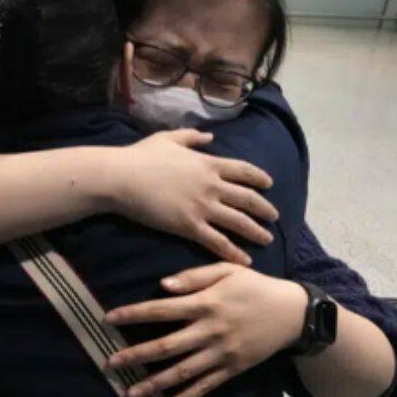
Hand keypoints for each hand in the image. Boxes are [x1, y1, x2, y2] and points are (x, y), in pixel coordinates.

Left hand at [104, 263, 306, 396]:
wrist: (295, 313)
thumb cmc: (256, 287)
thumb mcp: (228, 271)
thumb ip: (194, 277)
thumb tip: (161, 285)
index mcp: (206, 304)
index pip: (161, 310)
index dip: (133, 314)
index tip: (108, 319)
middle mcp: (210, 331)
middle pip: (165, 346)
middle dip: (134, 355)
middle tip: (109, 363)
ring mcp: (222, 353)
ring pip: (182, 372)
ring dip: (153, 384)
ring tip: (129, 393)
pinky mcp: (233, 369)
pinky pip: (205, 387)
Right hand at [105, 130, 278, 265]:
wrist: (122, 178)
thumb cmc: (140, 157)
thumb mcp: (169, 138)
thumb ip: (192, 137)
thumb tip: (210, 136)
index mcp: (209, 163)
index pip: (244, 171)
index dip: (259, 178)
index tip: (269, 185)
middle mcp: (212, 185)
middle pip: (248, 199)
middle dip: (264, 209)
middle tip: (274, 217)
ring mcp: (202, 207)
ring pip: (239, 222)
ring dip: (256, 231)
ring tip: (267, 240)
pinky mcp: (189, 226)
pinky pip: (217, 242)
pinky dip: (233, 252)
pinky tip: (245, 260)